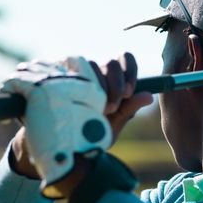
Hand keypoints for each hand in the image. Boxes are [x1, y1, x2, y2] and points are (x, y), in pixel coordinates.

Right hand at [7, 53, 152, 182]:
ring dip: (96, 85)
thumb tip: (149, 96)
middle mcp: (93, 71)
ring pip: (89, 63)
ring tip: (95, 108)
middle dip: (115, 84)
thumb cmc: (86, 135)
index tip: (130, 92)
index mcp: (110, 79)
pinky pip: (66, 67)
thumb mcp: (110, 126)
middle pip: (110, 61)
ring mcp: (73, 71)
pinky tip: (72, 98)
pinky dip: (73, 81)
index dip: (130, 70)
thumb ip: (128, 110)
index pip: (124, 57)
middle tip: (112, 107)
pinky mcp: (54, 74)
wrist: (54, 145)